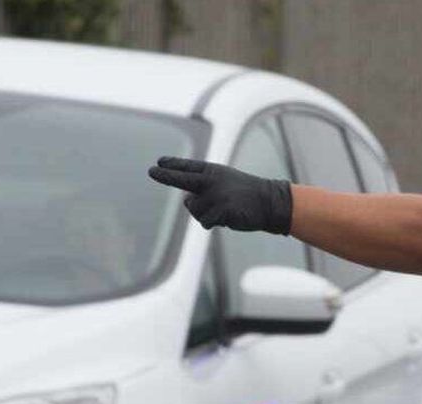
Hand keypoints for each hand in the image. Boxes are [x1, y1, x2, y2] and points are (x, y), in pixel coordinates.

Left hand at [147, 157, 293, 233]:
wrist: (270, 203)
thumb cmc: (246, 195)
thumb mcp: (226, 184)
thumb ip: (204, 189)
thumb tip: (187, 201)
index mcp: (213, 171)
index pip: (189, 167)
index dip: (173, 165)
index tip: (159, 162)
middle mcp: (212, 180)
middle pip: (182, 179)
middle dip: (166, 176)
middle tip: (151, 171)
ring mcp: (216, 195)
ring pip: (194, 209)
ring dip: (204, 214)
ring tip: (224, 210)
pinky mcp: (222, 210)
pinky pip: (206, 222)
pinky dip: (214, 222)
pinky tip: (228, 217)